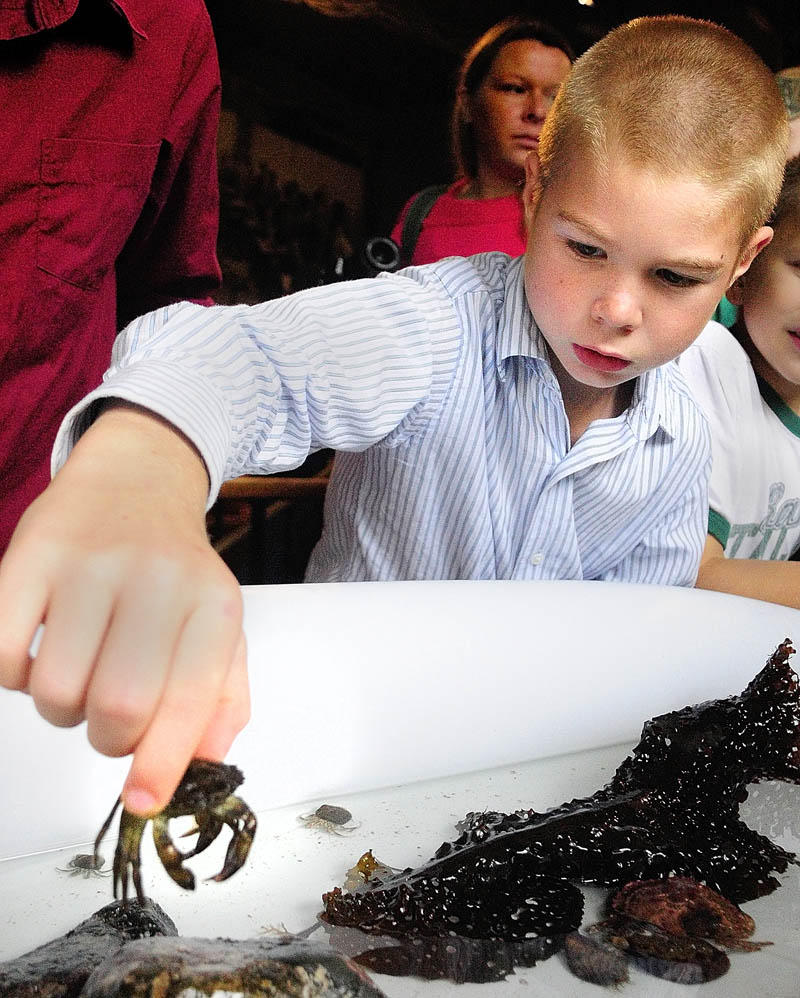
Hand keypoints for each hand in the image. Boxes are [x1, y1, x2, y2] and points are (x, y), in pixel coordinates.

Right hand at [0, 403, 249, 815]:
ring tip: (80, 671)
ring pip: (57, 691)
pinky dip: (13, 676)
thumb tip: (202, 764)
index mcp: (213, 605)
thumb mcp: (218, 626)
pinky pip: (1, 658)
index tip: (143, 799)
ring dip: (62, 708)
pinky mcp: (30, 556)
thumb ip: (220, 698)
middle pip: (119, 706)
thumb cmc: (176, 570)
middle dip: (110, 737)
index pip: (189, 702)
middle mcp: (158, 579)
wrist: (135, 484)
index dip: (162, 765)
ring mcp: (90, 564)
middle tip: (111, 718)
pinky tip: (40, 648)